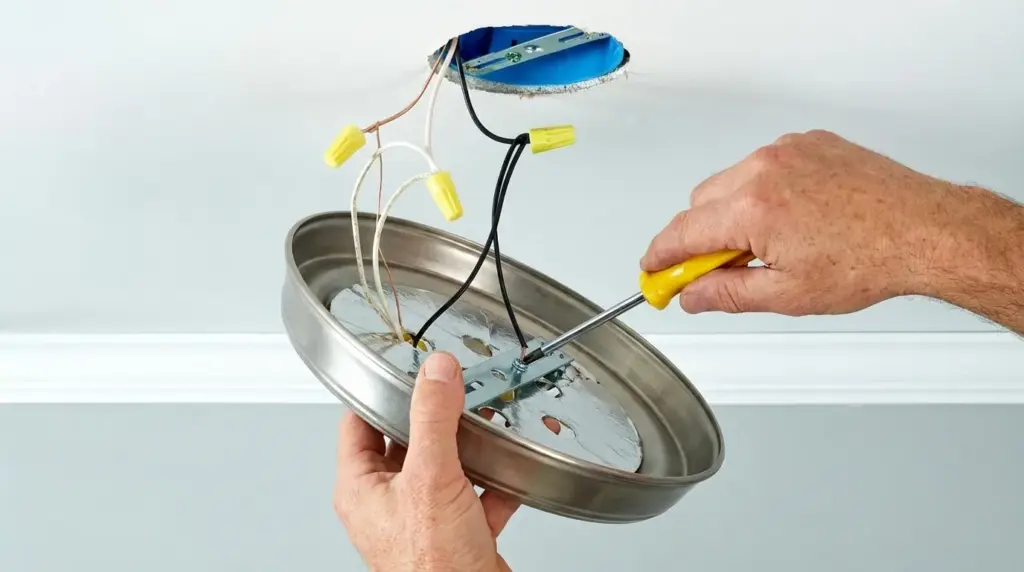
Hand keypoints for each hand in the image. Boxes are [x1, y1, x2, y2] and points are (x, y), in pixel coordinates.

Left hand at [333, 352, 519, 571]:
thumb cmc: (431, 567)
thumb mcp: (430, 478)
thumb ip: (432, 419)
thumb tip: (435, 372)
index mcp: (361, 489)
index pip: (358, 425)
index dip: (378, 394)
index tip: (404, 370)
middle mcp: (387, 504)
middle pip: (406, 443)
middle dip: (434, 419)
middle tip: (452, 392)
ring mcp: (422, 519)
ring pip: (444, 468)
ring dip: (468, 449)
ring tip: (485, 426)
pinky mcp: (456, 534)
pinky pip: (475, 497)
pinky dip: (494, 484)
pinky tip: (509, 473)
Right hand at [640, 129, 981, 315]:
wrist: (923, 230)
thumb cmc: (869, 260)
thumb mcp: (787, 294)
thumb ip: (726, 293)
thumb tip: (691, 295)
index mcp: (754, 209)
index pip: (683, 232)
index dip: (660, 256)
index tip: (652, 270)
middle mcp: (765, 169)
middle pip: (700, 202)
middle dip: (699, 236)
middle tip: (716, 269)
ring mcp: (788, 151)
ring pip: (729, 182)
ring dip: (731, 212)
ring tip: (768, 244)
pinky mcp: (808, 142)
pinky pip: (762, 165)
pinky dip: (761, 190)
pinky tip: (789, 218)